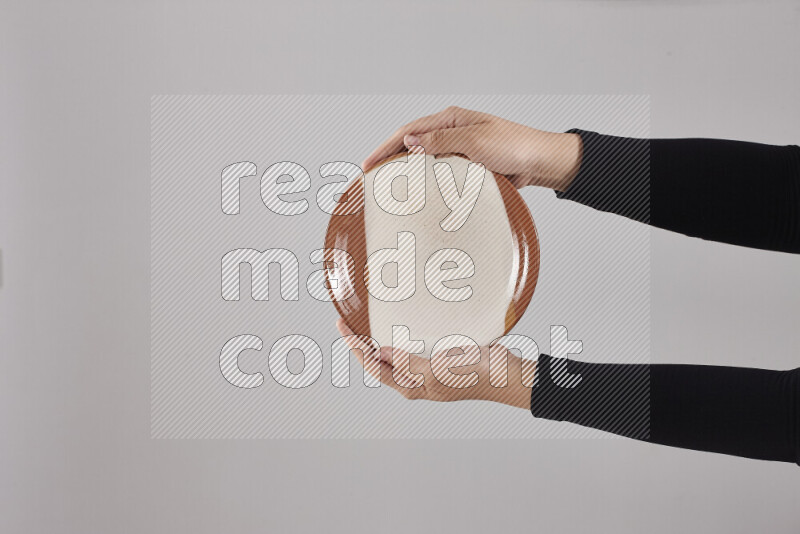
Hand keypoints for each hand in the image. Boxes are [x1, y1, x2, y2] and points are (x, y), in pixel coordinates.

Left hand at [336, 319, 533, 408]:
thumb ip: (408, 363)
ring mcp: (429, 366)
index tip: (343, 326)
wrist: (506, 374)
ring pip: (396, 352)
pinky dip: (403, 331)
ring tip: (367, 320)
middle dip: (363, 342)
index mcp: (411, 385)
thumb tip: (382, 353)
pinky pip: (415, 343)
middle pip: (381, 360)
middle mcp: (416, 378)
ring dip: (381, 337)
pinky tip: (401, 320)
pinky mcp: (442, 354)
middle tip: (349, 320)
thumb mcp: (436, 371)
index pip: (374, 366)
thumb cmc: (474, 376)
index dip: (356, 347)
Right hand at [362, 106, 582, 190]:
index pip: (408, 132)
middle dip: (390, 161)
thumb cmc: (514, 146)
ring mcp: (457, 151)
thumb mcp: (475, 141)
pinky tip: (420, 197)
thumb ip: (441, 141)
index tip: (368, 165)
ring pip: (425, 163)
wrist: (540, 163)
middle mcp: (451, 133)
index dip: (385, 148)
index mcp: (450, 120)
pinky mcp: (466, 168)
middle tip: (372, 181)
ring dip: (409, 175)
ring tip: (390, 191)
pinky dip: (428, 185)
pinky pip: (441, 176)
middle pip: (412, 147)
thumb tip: (410, 142)